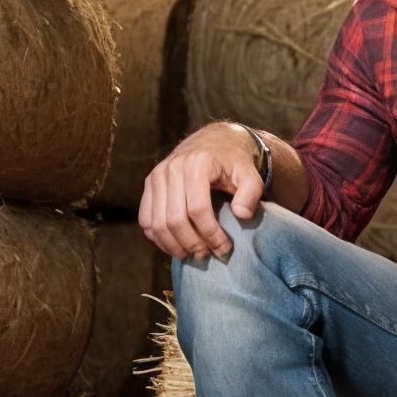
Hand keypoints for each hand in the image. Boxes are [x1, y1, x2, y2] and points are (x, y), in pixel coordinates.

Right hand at [139, 122, 263, 259]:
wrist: (213, 142)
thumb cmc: (234, 162)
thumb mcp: (250, 174)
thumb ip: (251, 194)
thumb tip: (241, 215)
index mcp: (196, 164)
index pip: (198, 209)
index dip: (211, 234)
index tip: (224, 248)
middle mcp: (171, 169)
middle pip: (174, 219)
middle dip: (191, 243)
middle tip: (207, 255)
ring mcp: (156, 176)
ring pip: (156, 223)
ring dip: (172, 245)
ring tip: (190, 254)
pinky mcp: (149, 184)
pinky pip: (145, 219)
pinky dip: (157, 238)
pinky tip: (175, 245)